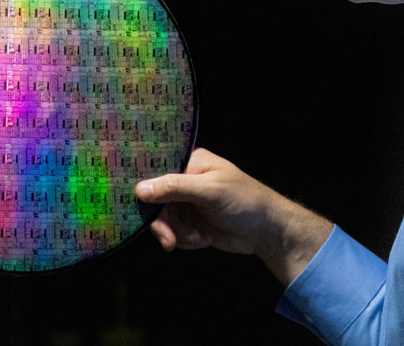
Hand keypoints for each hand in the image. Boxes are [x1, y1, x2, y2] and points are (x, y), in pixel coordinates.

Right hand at [135, 148, 332, 284]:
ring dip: (179, 233)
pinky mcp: (190, 223)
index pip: (156, 171)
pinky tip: (203, 239)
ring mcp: (186, 203)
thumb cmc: (244, 200)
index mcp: (190, 162)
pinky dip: (185, 240)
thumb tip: (139, 189)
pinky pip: (173, 233)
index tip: (136, 207)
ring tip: (199, 238)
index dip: (145, 188)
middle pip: (156, 201)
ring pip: (163, 220)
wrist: (266, 231)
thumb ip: (175, 188)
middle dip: (164, 223)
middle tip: (170, 241)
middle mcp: (184, 180)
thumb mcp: (210, 191)